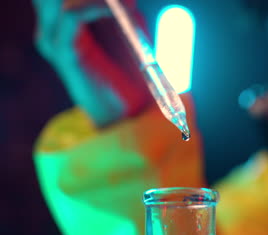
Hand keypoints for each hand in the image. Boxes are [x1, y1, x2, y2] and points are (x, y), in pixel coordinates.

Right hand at [32, 0, 150, 125]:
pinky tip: (117, 9)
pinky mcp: (63, 52)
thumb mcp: (131, 33)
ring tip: (125, 3)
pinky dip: (95, 6)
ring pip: (60, 0)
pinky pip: (71, 16)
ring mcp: (55, 40)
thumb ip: (126, 10)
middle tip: (120, 0)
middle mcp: (54, 29)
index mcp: (66, 23)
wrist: (128, 110)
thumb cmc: (131, 73)